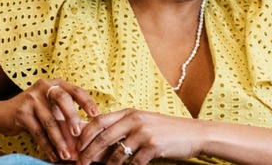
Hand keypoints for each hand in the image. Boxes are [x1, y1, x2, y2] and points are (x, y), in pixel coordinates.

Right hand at [0, 78, 97, 161]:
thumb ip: (67, 114)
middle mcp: (45, 88)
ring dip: (59, 140)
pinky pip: (37, 132)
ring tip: (67, 154)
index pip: (76, 91)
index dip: (87, 102)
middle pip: (63, 100)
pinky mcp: (21, 113)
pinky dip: (47, 145)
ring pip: (49, 121)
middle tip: (78, 134)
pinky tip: (54, 155)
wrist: (1, 114)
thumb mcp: (52, 107)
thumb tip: (88, 131)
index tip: (96, 115)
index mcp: (56, 84)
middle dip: (72, 118)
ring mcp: (31, 99)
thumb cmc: (35, 110)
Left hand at [77, 109, 202, 164]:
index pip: (99, 121)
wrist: (194, 134)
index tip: (76, 147)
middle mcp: (135, 120)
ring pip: (115, 153)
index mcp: (131, 112)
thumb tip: (98, 141)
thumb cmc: (167, 130)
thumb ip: (124, 127)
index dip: (84, 135)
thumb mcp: (145, 122)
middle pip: (102, 137)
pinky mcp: (153, 146)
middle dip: (88, 153)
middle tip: (80, 163)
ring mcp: (144, 133)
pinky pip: (133, 163)